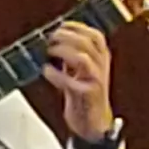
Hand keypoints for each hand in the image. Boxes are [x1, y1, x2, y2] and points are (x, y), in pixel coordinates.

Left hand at [38, 21, 115, 143]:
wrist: (93, 123)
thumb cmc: (84, 96)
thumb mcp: (82, 72)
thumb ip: (73, 56)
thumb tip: (56, 39)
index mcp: (102, 59)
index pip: (95, 36)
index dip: (78, 27)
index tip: (61, 25)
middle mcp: (102, 67)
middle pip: (88, 42)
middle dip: (66, 36)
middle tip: (50, 38)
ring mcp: (96, 80)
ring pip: (83, 58)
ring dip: (63, 51)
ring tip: (49, 51)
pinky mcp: (88, 95)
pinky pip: (71, 81)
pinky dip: (56, 74)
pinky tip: (46, 71)